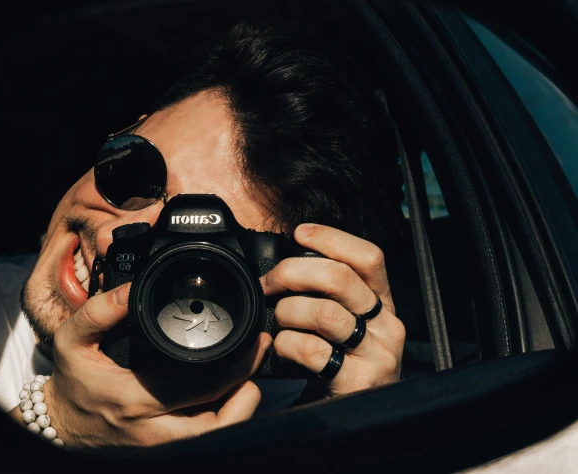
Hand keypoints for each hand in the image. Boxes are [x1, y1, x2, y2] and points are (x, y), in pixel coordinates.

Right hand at [39, 283, 271, 447]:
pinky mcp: (164, 452)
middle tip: (257, 360)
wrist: (59, 425)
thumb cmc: (72, 384)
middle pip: (219, 425)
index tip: (253, 343)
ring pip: (216, 438)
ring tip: (247, 378)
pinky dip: (222, 420)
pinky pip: (204, 441)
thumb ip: (99, 312)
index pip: (198, 390)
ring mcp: (160, 447)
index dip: (236, 370)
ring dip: (239, 410)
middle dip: (248, 394)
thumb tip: (129, 288)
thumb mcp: (72, 341)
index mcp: (133, 399)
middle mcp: (152, 431)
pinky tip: (227, 396)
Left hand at [262, 224, 405, 396]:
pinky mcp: (358, 381)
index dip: (332, 238)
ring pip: (325, 312)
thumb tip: (287, 260)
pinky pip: (313, 350)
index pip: (368, 258)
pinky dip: (285, 346)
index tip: (299, 234)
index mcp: (381, 305)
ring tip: (277, 323)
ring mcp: (376, 355)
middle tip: (268, 284)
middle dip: (292, 273)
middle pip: (340, 278)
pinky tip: (280, 352)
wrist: (346, 421)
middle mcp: (387, 326)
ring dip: (287, 312)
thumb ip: (327, 295)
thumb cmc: (335, 367)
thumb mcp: (340, 325)